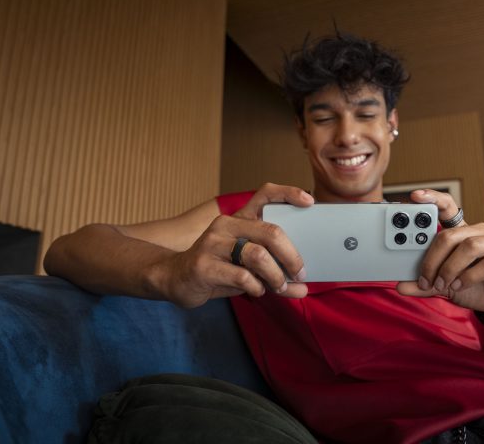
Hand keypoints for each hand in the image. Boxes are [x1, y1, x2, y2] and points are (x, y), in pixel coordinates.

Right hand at [159, 183, 313, 307]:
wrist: (174, 278)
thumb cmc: (218, 269)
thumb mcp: (248, 267)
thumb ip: (275, 272)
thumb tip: (303, 288)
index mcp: (238, 219)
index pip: (265, 194)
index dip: (289, 193)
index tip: (309, 201)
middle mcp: (225, 225)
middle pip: (271, 232)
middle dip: (292, 256)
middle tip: (300, 273)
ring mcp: (212, 243)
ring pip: (258, 255)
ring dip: (275, 275)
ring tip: (279, 286)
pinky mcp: (204, 265)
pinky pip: (242, 276)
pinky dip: (256, 287)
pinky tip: (256, 290)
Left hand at [396, 189, 483, 318]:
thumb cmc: (474, 288)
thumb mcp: (444, 287)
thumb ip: (424, 284)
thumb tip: (401, 286)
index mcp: (463, 233)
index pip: (448, 207)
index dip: (432, 198)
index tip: (414, 196)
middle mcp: (481, 233)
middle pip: (451, 234)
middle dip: (433, 258)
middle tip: (425, 279)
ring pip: (470, 246)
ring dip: (450, 268)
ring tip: (442, 285)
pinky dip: (470, 276)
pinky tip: (461, 286)